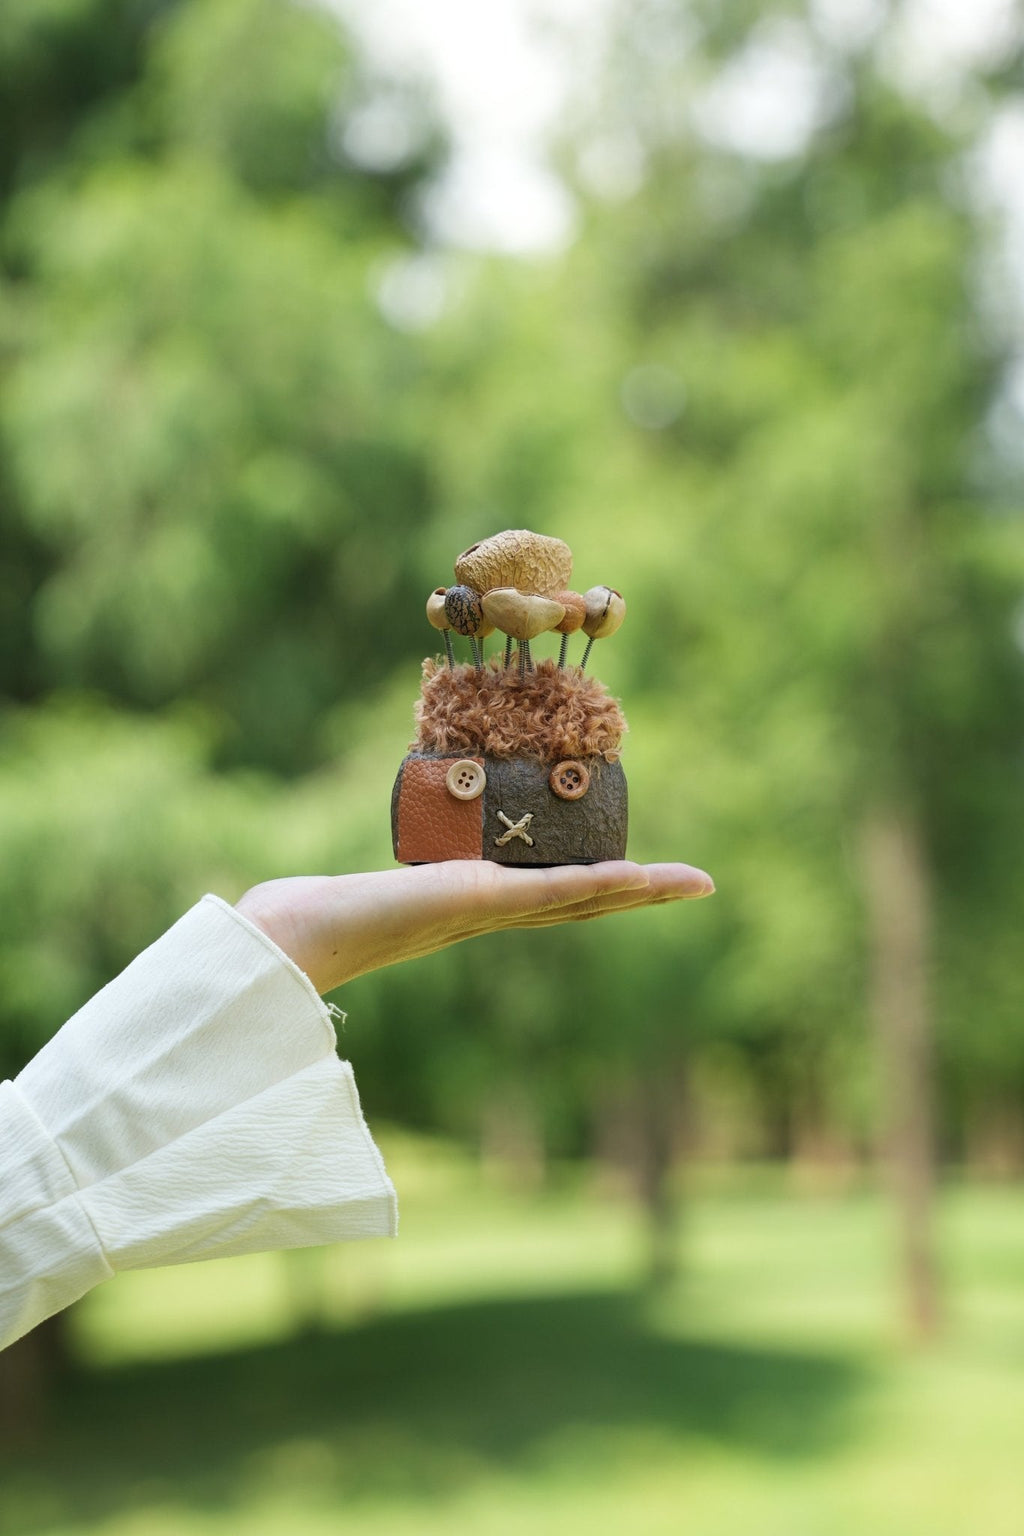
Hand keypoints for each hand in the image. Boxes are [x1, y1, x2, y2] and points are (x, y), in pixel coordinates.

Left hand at [235, 860, 713, 994]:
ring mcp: (491, 911)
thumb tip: (377, 873)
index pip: (559, 898)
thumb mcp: (383, 884)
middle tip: (701, 883)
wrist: (302, 936)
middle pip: (587, 903)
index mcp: (481, 907)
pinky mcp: (477, 900)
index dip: (609, 890)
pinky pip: (549, 891)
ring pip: (581, 898)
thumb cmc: (329, 913)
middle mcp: (495, 914)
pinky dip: (594, 883)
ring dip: (640, 891)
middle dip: (646, 894)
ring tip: (692, 883)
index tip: (650, 878)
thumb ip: (399, 875)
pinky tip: (634, 875)